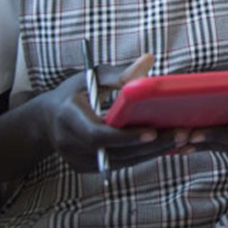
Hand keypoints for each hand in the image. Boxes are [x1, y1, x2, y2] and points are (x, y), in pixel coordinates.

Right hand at [45, 53, 177, 171]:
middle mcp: (70, 144)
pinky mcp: (87, 168)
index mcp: (68, 117)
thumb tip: (149, 60)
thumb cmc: (75, 92)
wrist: (46, 120)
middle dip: (149, 145)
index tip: (153, 131)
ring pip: (120, 161)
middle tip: (181, 134)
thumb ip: (120, 73)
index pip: (97, 134)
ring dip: (152, 152)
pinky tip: (166, 145)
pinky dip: (143, 156)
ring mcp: (77, 160)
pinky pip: (119, 163)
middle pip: (114, 152)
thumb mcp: (92, 77)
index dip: (125, 136)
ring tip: (181, 139)